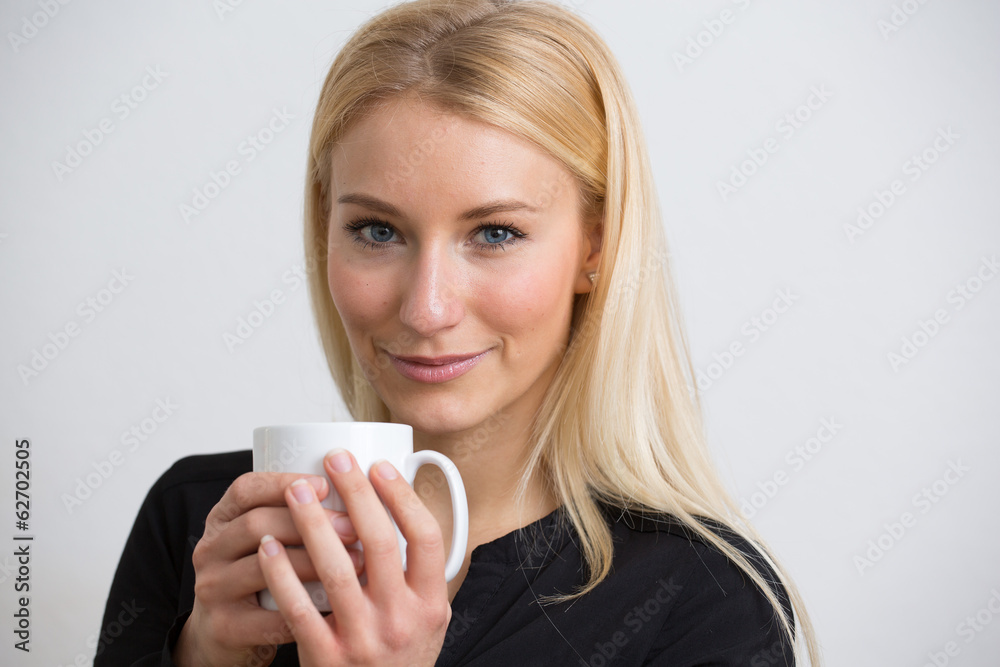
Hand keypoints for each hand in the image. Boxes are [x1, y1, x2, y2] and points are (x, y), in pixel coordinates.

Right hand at [174, 471, 362, 666]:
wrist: (221, 634)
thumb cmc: (258, 575)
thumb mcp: (263, 537)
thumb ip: (293, 515)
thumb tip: (356, 494)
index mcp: (221, 519)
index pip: (245, 489)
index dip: (283, 483)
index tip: (325, 485)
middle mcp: (210, 549)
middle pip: (256, 523)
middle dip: (309, 523)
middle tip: (352, 528)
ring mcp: (213, 589)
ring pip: (263, 568)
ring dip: (313, 564)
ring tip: (354, 564)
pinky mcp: (224, 627)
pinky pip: (269, 616)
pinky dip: (305, 608)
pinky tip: (335, 604)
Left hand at [257, 449, 451, 666]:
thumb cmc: (398, 657)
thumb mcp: (426, 618)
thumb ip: (418, 572)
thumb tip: (403, 503)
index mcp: (431, 604)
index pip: (425, 538)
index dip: (402, 497)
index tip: (378, 466)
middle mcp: (402, 620)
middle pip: (380, 543)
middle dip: (355, 494)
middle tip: (335, 459)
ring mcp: (364, 640)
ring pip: (336, 569)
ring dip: (312, 523)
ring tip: (296, 490)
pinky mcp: (327, 658)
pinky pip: (299, 608)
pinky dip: (281, 573)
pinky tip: (269, 545)